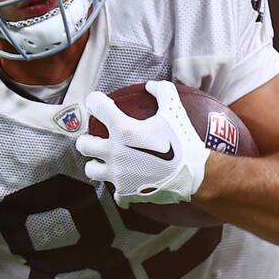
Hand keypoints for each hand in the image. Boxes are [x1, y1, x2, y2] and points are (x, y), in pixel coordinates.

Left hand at [76, 81, 207, 206]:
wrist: (195, 174)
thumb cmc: (183, 142)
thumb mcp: (174, 111)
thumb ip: (162, 92)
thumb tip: (151, 85)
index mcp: (124, 129)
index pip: (96, 106)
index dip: (95, 101)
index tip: (97, 103)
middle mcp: (115, 151)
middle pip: (83, 144)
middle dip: (87, 139)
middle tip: (97, 138)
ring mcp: (118, 174)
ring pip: (90, 170)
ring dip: (96, 164)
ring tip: (105, 161)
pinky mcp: (125, 192)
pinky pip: (114, 192)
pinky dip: (119, 188)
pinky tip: (127, 182)